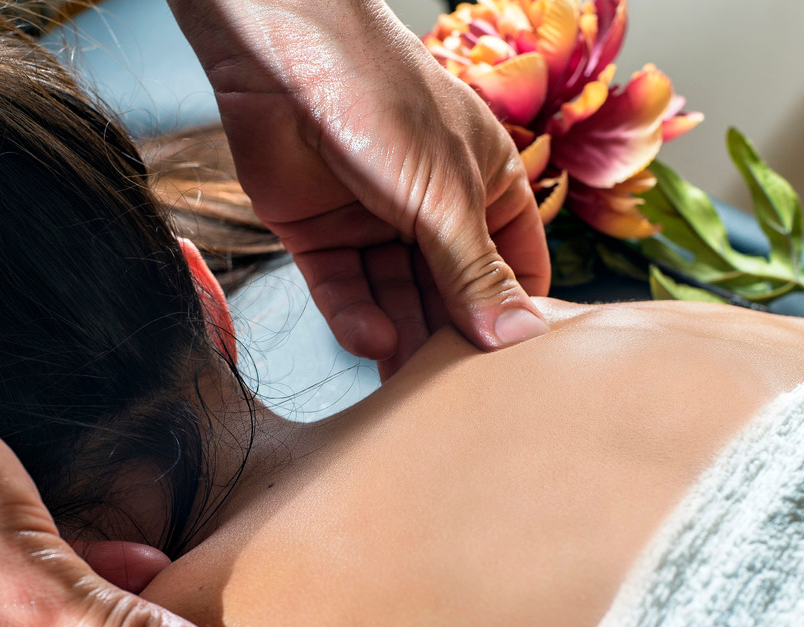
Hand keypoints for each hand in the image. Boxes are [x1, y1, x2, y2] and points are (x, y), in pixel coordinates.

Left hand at [172, 0, 551, 378]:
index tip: (515, 366)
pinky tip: (369, 338)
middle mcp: (432, 207)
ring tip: (408, 377)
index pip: (514, 265)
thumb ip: (476, 273)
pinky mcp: (320, 234)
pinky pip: (343, 291)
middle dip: (449, 335)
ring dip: (401, 336)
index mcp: (484, 186)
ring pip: (395, 298)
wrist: (285, 58)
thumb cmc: (384, 100)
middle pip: (449, 291)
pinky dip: (354, 317)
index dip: (515, 312)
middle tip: (454, 391)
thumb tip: (519, 336)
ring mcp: (374, 221)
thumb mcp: (447, 196)